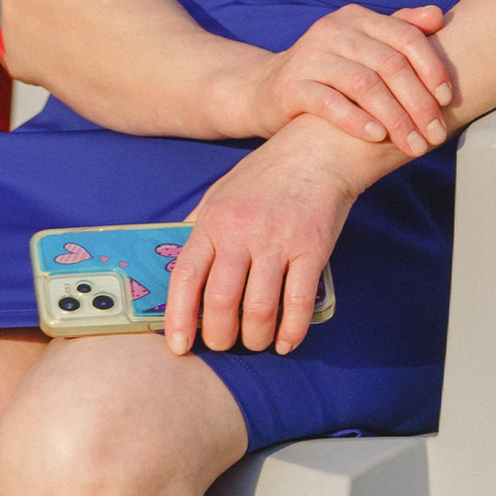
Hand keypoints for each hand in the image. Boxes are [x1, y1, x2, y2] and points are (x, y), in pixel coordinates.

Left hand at [162, 122, 367, 356]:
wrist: (319, 148)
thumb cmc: (267, 173)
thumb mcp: (220, 193)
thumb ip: (198, 228)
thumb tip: (175, 263)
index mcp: (213, 222)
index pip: (185, 278)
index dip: (179, 318)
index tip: (178, 346)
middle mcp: (241, 233)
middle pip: (220, 301)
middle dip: (219, 336)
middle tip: (223, 344)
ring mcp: (278, 242)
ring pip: (258, 309)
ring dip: (255, 338)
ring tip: (256, 342)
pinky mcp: (313, 249)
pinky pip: (299, 302)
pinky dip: (292, 331)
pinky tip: (287, 342)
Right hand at [235, 1, 455, 156]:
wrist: (265, 90)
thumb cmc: (329, 72)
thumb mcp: (362, 47)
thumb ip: (398, 30)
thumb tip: (438, 15)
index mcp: (356, 18)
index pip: (406, 37)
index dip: (432, 68)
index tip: (447, 100)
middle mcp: (333, 31)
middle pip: (390, 64)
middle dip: (419, 103)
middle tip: (434, 135)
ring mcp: (310, 56)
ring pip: (365, 85)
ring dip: (395, 118)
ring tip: (413, 144)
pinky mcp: (291, 85)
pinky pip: (330, 103)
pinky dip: (357, 120)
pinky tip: (377, 137)